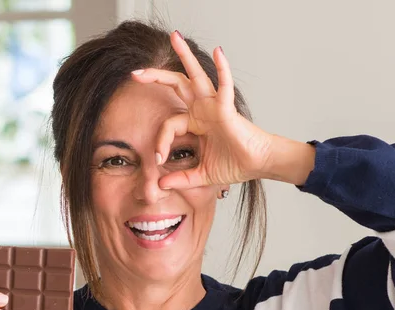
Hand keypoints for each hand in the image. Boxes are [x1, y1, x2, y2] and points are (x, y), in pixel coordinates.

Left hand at [130, 31, 273, 189]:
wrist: (257, 165)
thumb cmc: (234, 165)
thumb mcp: (200, 175)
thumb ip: (181, 179)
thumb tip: (160, 187)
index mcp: (195, 123)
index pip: (169, 124)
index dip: (161, 141)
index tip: (159, 160)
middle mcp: (202, 110)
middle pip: (176, 86)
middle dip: (156, 78)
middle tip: (136, 73)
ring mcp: (214, 106)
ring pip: (195, 76)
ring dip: (185, 56)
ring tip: (174, 36)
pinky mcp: (227, 109)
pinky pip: (224, 86)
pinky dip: (223, 69)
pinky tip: (218, 52)